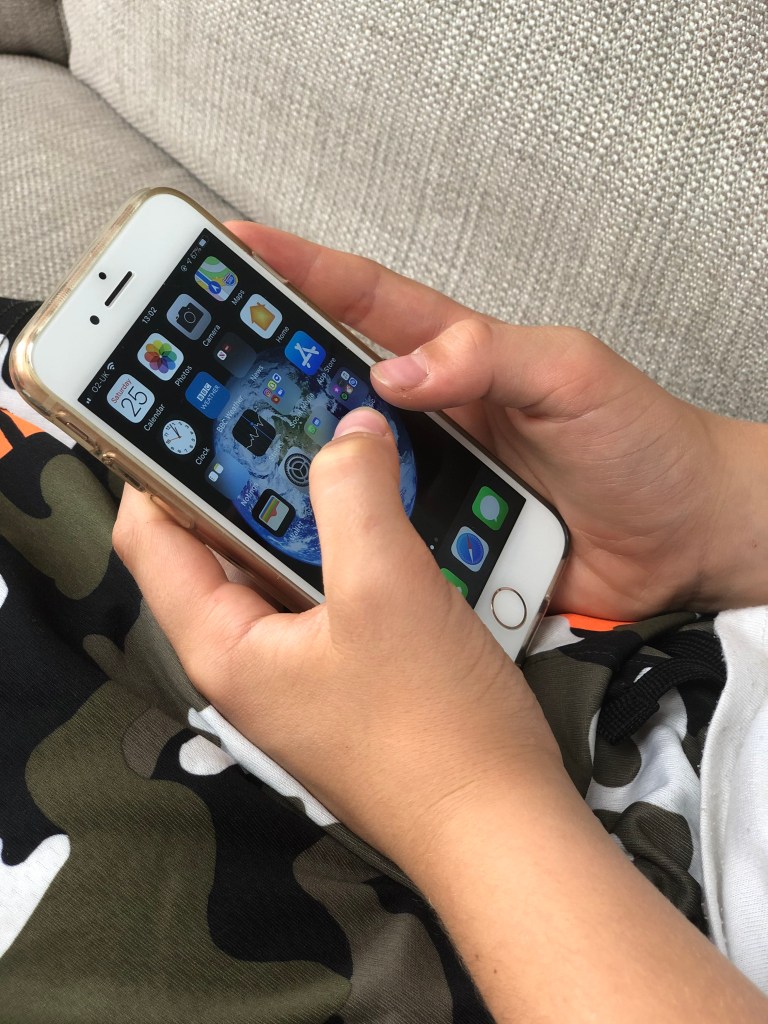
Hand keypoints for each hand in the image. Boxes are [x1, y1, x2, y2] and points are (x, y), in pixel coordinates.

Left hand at [113, 408, 561, 865]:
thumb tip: (348, 430)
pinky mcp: (346, 670)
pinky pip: (330, 589)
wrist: (502, 822)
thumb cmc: (433, 727)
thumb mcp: (387, 587)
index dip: (159, 463)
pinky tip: (385, 513)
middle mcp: (248, 655)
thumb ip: (356, 493)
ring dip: (307, 509)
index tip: (195, 406)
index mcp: (223, 641)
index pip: (151, 533)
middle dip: (246, 476)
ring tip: (341, 448)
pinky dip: (347, 544)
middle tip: (285, 412)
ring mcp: (298, 666)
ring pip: (282, 562)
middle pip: (216, 543)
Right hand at [228, 221, 767, 618]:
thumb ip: (489, 357)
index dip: (297, 273)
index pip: (363, 301)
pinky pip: (379, 540)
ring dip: (295, 472)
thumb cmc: (643, 441)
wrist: (683, 536)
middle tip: (199, 378)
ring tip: (232, 474)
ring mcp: (431, 481)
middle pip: (329, 389)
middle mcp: (430, 417)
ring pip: (344, 471)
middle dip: (262, 377)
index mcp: (455, 358)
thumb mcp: (574, 373)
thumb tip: (397, 374)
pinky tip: (311, 551)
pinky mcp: (441, 540)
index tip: (233, 252)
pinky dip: (346, 543)